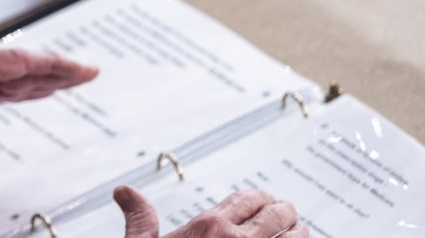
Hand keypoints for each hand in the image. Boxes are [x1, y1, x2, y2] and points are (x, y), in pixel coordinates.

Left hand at [0, 46, 98, 187]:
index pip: (18, 61)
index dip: (53, 64)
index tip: (83, 69)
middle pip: (22, 63)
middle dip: (58, 67)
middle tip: (91, 72)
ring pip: (17, 75)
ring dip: (48, 76)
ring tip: (78, 78)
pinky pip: (7, 89)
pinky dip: (29, 88)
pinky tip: (44, 90)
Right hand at [115, 185, 307, 237]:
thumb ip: (139, 219)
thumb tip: (124, 192)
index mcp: (208, 228)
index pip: (248, 199)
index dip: (261, 197)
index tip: (266, 201)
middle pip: (277, 215)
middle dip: (285, 212)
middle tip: (288, 215)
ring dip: (300, 233)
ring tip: (300, 231)